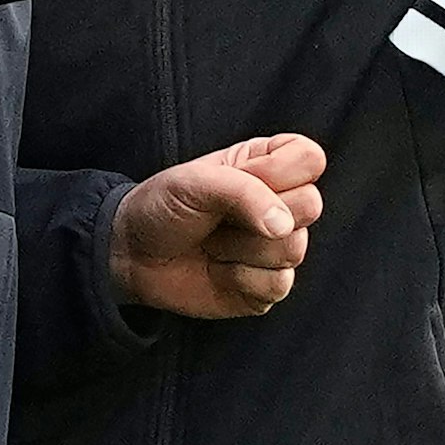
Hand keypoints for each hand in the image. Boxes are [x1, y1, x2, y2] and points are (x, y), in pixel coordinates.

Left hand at [109, 133, 325, 318]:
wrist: (134, 255)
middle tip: (219, 216)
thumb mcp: (195, 183)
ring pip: (294, 249)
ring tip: (213, 243)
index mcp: (266, 166)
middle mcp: (280, 204)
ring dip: (241, 249)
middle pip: (311, 206)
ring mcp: (277, 247)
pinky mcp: (268, 285)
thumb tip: (284, 225)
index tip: (241, 177)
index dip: (280, 171)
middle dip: (256, 216)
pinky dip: (240, 279)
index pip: (310, 159)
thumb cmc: (163, 206)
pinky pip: (278, 284)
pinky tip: (219, 270)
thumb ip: (244, 192)